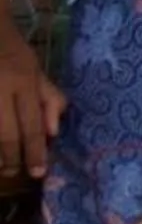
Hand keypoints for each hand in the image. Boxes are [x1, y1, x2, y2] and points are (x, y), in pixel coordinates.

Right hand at [0, 28, 65, 180]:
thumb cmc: (10, 50)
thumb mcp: (36, 69)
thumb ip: (49, 98)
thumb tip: (53, 132)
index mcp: (23, 81)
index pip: (32, 124)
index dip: (35, 151)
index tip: (39, 173)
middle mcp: (0, 88)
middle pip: (6, 133)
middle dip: (11, 158)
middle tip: (13, 173)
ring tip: (0, 164)